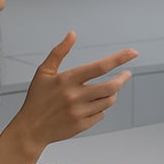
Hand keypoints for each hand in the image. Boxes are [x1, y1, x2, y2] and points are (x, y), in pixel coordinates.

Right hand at [12, 32, 136, 148]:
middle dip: (122, 79)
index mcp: (66, 80)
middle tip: (126, 74)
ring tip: (108, 89)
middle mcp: (74, 96)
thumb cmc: (37, 98)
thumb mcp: (44, 72)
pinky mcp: (81, 126)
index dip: (119, 59)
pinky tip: (92, 105)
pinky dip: (100, 108)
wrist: (29, 130)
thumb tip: (73, 33)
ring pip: (108, 101)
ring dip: (112, 93)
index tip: (133, 53)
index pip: (99, 67)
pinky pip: (101, 115)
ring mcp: (79, 112)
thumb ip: (59, 52)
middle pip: (111, 86)